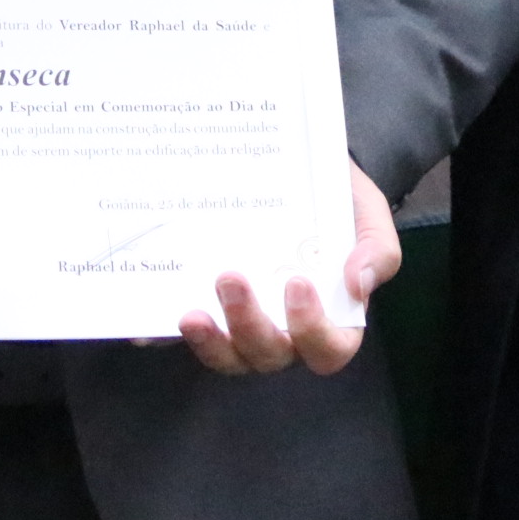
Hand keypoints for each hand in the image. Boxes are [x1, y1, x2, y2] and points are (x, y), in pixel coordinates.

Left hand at [177, 161, 398, 376]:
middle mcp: (283, 328)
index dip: (312, 330)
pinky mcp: (204, 307)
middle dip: (249, 326)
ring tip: (191, 312)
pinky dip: (160, 338)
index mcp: (328, 315)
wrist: (296, 163)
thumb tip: (357, 284)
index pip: (328, 347)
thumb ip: (376, 249)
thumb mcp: (368, 213)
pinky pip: (179, 337)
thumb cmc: (338, 198)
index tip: (297, 283)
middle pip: (268, 354)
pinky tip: (143, 330)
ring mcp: (239, 321)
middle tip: (230, 277)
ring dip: (209, 342)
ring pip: (227, 356)